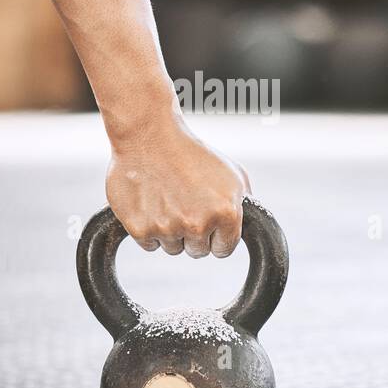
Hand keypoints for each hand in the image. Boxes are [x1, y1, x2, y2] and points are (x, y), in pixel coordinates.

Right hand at [106, 117, 250, 257]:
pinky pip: (150, 244)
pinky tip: (151, 204)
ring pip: (172, 248)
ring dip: (171, 231)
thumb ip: (243, 204)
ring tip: (167, 200)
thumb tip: (247, 227)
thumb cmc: (190, 152)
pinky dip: (149, 229)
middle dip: (193, 234)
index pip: (224, 249)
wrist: (149, 136)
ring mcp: (167, 229)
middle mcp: (197, 225)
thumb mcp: (232, 173)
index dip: (216, 236)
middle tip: (184, 206)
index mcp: (225, 213)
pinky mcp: (140, 229)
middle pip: (198, 251)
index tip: (208, 224)